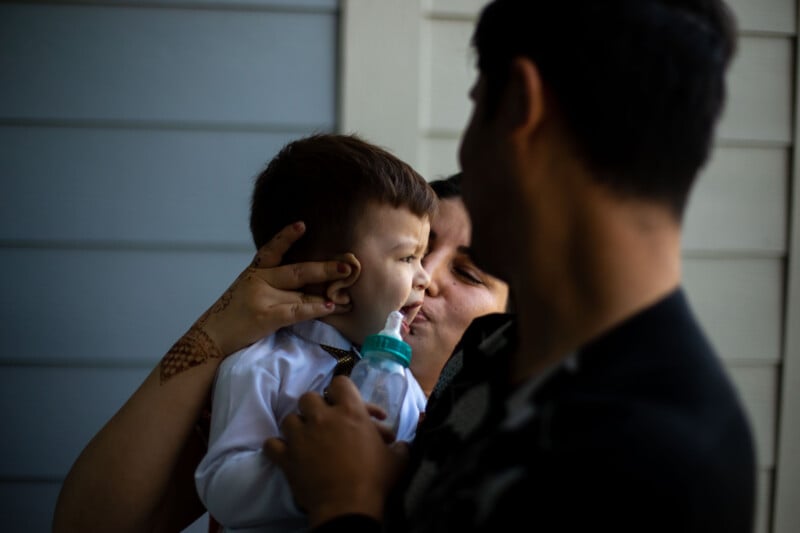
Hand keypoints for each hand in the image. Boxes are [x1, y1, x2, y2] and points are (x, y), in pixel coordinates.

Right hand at [199, 221, 353, 356]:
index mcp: (253, 272)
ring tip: (348, 294)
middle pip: (297, 271)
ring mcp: (262, 297)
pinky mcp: (266, 316)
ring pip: (301, 293)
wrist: (209, 338)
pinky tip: (330, 306)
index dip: (286, 236)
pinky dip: (316, 308)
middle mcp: (258, 280)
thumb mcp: (245, 291)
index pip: (271, 250)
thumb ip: (267, 283)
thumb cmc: (230, 316)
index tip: (302, 225)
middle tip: (347, 265)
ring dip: (327, 295)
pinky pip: (297, 311)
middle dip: (324, 269)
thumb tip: (300, 283)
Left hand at [264, 377, 408, 526]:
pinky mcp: (286, 457)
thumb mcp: (397, 460)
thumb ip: (399, 446)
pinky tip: (286, 453)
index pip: (340, 382)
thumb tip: (402, 444)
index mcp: (351, 411)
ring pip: (289, 418)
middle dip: (315, 408)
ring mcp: (301, 436)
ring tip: (305, 438)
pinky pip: (272, 444)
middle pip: (309, 397)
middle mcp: (322, 417)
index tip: (344, 403)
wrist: (348, 508)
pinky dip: (278, 448)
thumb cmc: (375, 480)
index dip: (341, 391)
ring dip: (297, 427)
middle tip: (324, 423)